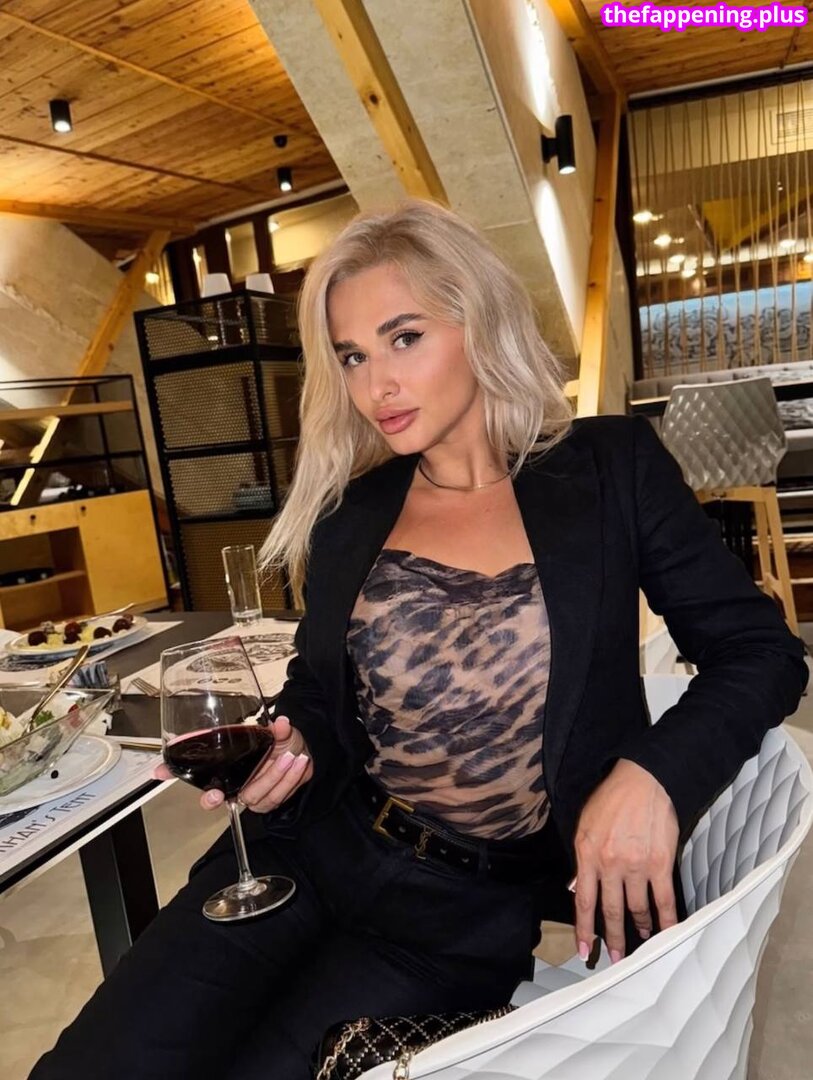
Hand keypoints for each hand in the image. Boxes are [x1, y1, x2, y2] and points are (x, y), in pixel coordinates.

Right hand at [153, 715, 312, 812]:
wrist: (303, 753)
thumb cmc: (278, 744)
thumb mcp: (269, 732)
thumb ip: (267, 730)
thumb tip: (273, 724)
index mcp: (227, 770)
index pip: (195, 775)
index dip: (174, 774)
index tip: (160, 773)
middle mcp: (236, 785)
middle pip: (217, 798)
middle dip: (213, 798)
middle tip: (215, 791)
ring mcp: (253, 794)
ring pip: (255, 794)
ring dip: (273, 775)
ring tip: (288, 756)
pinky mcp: (271, 799)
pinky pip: (278, 794)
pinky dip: (290, 778)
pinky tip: (299, 762)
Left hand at [573, 758, 678, 962]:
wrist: (642, 781)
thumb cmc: (610, 799)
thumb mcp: (584, 825)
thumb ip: (581, 859)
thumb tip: (575, 888)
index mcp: (587, 854)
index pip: (584, 901)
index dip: (584, 929)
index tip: (584, 950)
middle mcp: (610, 864)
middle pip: (610, 910)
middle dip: (612, 938)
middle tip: (615, 958)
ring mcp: (636, 866)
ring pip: (636, 908)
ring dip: (639, 928)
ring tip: (643, 942)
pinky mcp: (660, 864)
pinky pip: (663, 900)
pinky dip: (666, 920)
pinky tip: (667, 934)